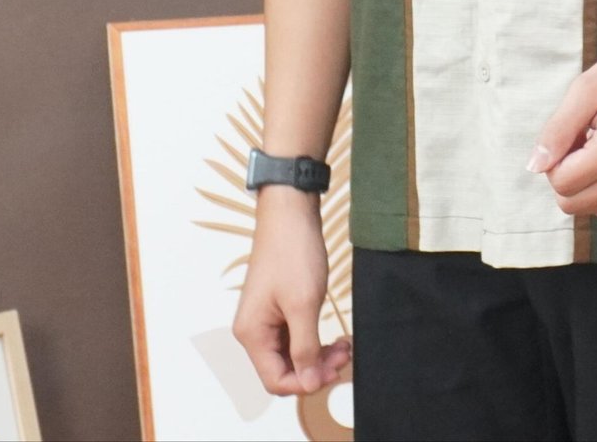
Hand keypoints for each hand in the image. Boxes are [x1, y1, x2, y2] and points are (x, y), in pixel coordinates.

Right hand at [232, 196, 352, 396]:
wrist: (290, 212)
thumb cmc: (292, 253)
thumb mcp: (303, 304)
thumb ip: (305, 348)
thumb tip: (308, 383)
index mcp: (252, 333)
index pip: (275, 380)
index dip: (305, 383)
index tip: (333, 371)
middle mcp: (253, 330)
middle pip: (284, 369)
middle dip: (315, 368)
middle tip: (344, 356)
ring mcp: (265, 318)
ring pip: (292, 355)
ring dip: (318, 355)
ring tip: (344, 346)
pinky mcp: (277, 308)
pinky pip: (295, 337)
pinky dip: (315, 340)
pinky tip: (335, 337)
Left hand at [525, 39, 596, 219]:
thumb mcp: (586, 89)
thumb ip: (557, 130)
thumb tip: (534, 167)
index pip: (562, 182)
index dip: (554, 158)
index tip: (571, 131)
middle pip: (572, 204)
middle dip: (565, 174)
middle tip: (581, 138)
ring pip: (590, 209)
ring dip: (583, 182)